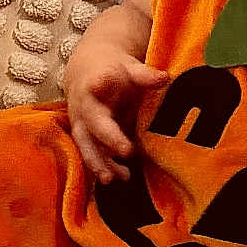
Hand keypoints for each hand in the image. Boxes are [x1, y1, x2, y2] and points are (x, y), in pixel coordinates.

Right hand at [64, 47, 168, 183]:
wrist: (87, 75)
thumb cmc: (114, 72)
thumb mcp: (129, 68)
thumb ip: (144, 75)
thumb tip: (165, 77)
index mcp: (95, 84)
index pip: (98, 83)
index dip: (101, 84)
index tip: (101, 84)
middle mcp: (84, 107)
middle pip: (92, 123)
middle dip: (108, 137)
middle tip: (127, 150)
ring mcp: (81, 125)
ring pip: (86, 144)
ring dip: (98, 162)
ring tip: (112, 178)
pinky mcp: (85, 139)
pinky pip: (91, 155)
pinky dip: (103, 167)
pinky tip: (118, 177)